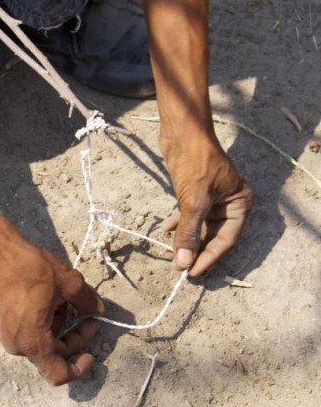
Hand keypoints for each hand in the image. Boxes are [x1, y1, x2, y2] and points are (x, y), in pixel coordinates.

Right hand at [0, 230, 103, 384]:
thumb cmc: (29, 268)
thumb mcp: (68, 282)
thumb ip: (87, 301)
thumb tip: (97, 310)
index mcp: (33, 341)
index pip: (58, 374)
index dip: (78, 368)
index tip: (91, 353)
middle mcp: (18, 344)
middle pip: (54, 355)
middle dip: (75, 338)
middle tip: (91, 318)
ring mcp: (8, 334)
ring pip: (43, 341)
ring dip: (60, 325)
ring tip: (66, 298)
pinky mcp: (4, 322)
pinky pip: (30, 330)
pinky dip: (45, 320)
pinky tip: (51, 297)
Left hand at [160, 132, 253, 276]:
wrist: (182, 133)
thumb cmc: (196, 162)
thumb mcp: (194, 201)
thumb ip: (189, 233)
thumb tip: (183, 263)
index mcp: (241, 204)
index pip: (226, 240)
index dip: (209, 258)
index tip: (192, 273)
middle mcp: (230, 203)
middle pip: (213, 235)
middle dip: (195, 250)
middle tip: (178, 266)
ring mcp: (213, 198)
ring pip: (199, 226)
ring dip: (184, 239)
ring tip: (168, 253)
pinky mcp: (197, 193)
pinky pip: (189, 215)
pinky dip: (178, 223)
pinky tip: (166, 230)